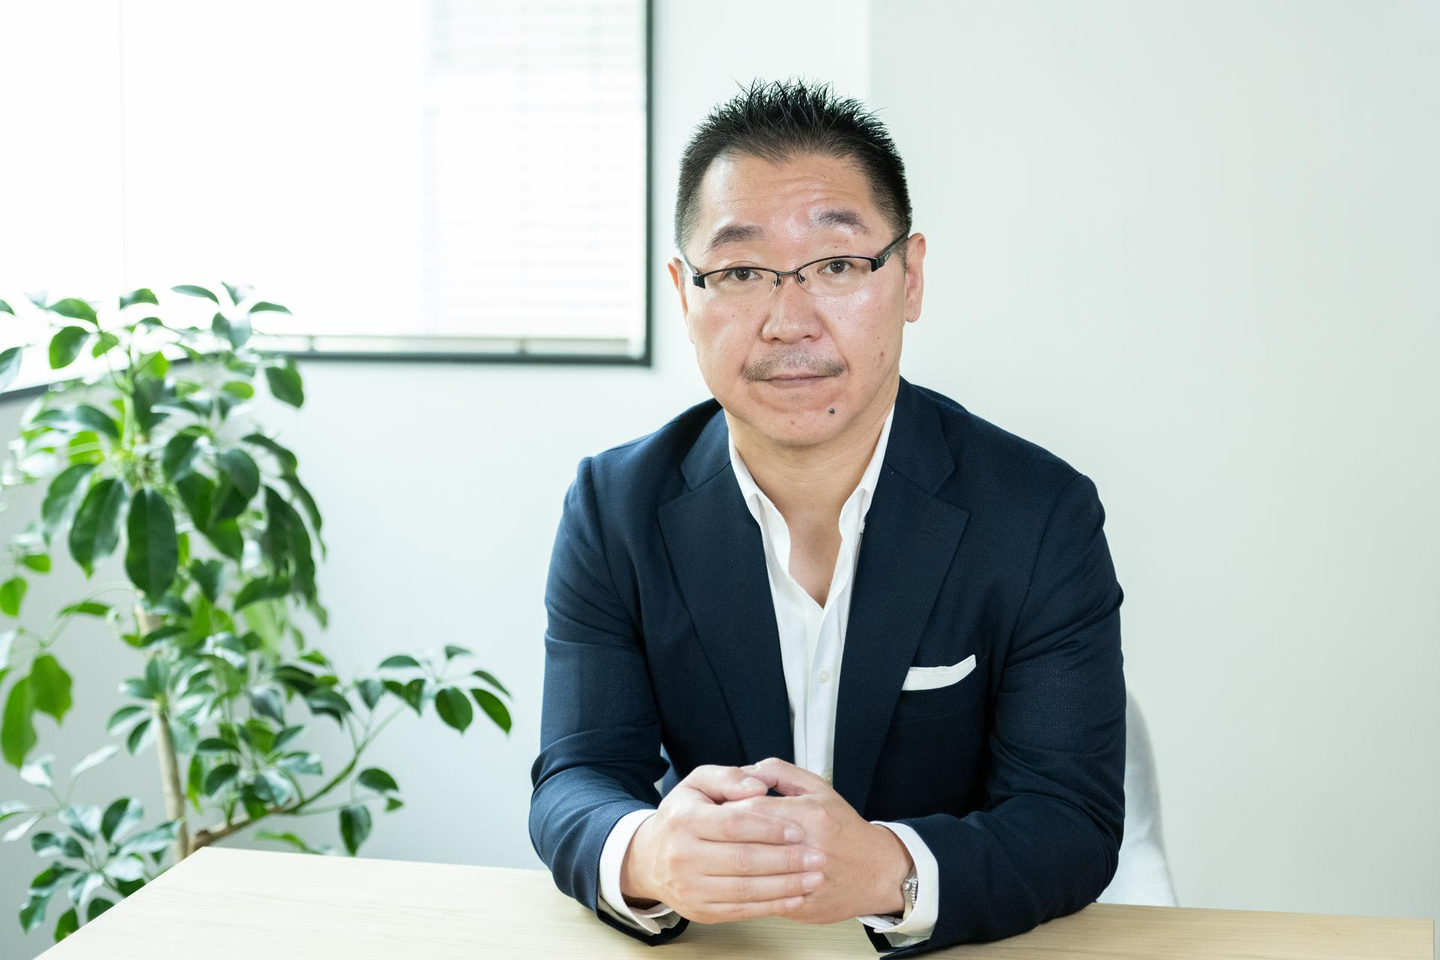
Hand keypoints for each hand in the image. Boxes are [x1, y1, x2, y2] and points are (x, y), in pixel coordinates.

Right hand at [620, 763, 828, 922]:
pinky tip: (795, 898)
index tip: (798, 831)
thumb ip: (730, 778)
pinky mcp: (700, 911)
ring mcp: (690, 887)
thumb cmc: (683, 816)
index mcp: (684, 820)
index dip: (768, 828)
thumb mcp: (698, 783)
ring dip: (785, 886)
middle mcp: (682, 856)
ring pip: (745, 890)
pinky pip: (741, 911)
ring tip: (814, 878)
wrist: (651, 858)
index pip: (732, 824)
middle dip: (786, 860)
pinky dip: (771, 906)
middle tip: (817, 857)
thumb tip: (759, 786)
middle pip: (743, 860)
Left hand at [728, 758, 913, 924]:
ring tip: (718, 856)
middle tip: (709, 834)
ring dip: (729, 866)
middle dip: (720, 838)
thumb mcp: (816, 788)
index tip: (714, 809)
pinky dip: (746, 890)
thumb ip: (779, 772)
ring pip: (750, 875)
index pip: (750, 809)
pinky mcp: (801, 906)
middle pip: (746, 842)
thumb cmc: (844, 828)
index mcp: (809, 815)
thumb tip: (746, 772)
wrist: (876, 871)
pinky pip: (763, 899)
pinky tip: (736, 880)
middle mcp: (807, 847)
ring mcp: (804, 880)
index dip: (725, 809)